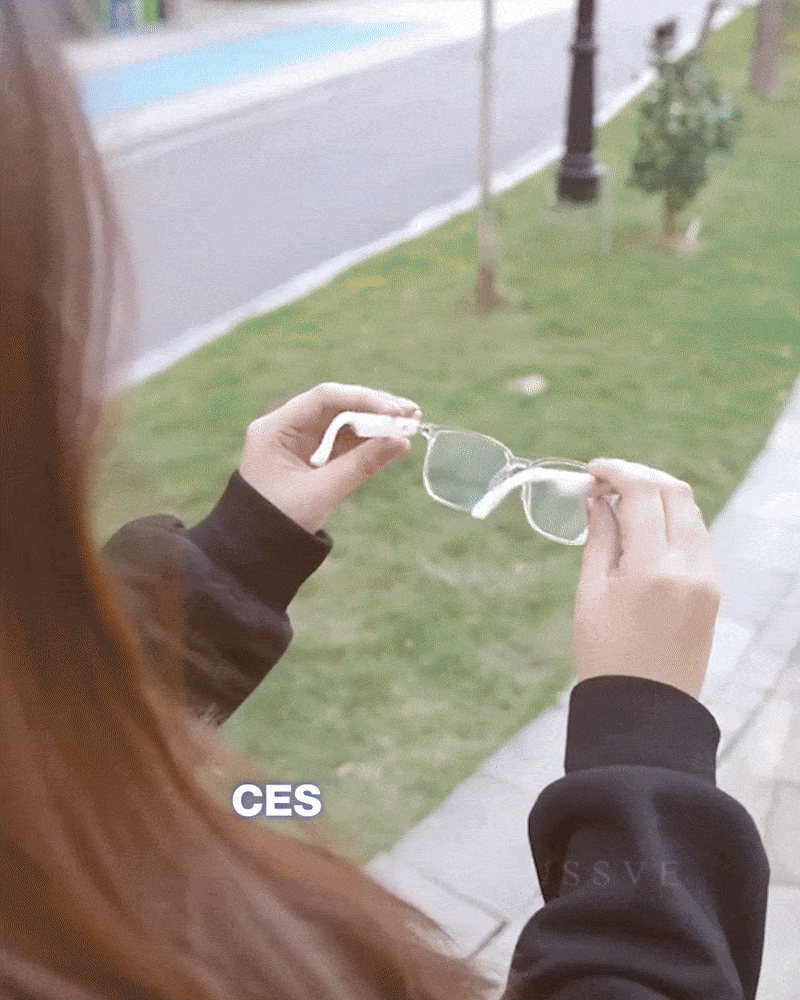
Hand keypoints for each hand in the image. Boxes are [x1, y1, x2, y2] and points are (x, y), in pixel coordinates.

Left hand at [238, 383, 419, 533]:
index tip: (395, 410)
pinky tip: (392, 439)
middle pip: (335, 404)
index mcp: (274, 429)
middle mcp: (284, 428)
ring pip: (341, 421)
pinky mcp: (310, 457)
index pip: (323, 398)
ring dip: (374, 422)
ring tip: (409, 423)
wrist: (255, 553)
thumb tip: (402, 442)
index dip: (362, 399)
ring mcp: (297, 441)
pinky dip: (366, 439)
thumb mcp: (321, 493)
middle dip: (373, 408)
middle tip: (411, 412)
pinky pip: (341, 440)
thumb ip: (361, 465)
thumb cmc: (277, 525)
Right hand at [574, 458, 721, 698]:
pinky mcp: (714, 589)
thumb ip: (599, 538)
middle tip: (605, 481)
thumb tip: (599, 499)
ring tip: (621, 503)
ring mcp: (708, 578)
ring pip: (690, 511)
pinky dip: (672, 521)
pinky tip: (644, 529)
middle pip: (673, 492)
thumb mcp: (591, 592)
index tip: (592, 469)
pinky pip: (698, 536)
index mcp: (651, 569)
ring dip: (658, 496)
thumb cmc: (605, 653)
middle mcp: (689, 567)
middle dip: (639, 476)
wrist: (645, 707)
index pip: (643, 492)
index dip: (616, 471)